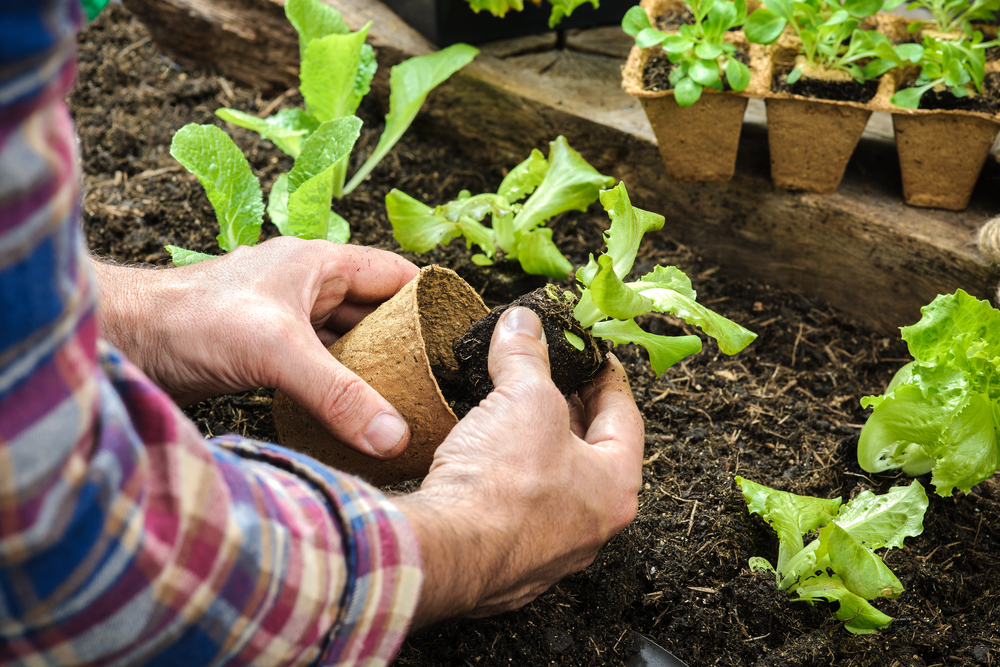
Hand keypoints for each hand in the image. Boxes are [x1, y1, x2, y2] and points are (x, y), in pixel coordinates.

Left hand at [92, 237, 418, 457]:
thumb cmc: (191, 320)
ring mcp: (284, 320)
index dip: (430, 301)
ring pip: (346, 342)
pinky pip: (318, 366)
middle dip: (404, 344)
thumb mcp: (277, 352)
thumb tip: (395, 435)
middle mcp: (306, 287)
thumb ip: (340, 395)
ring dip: (370, 369)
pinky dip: (338, 387)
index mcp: (319, 264)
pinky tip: (352, 414)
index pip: (395, 275)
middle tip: (436, 383)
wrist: (124, 341)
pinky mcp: (264, 352)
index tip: (457, 339)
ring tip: (404, 403)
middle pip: (375, 312)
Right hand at [394, 307, 643, 627]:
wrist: (446, 553)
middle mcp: (590, 526)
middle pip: (588, 453)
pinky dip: (504, 481)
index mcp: (615, 487)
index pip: (625, 418)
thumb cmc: (503, 484)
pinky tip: (481, 459)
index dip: (607, 378)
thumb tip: (523, 323)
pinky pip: (514, 511)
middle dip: (567, 411)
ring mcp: (548, 551)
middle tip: (550, 379)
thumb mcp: (523, 397)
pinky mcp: (506, 563)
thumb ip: (527, 355)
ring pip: (550, 486)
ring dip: (533, 447)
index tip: (594, 358)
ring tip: (510, 412)